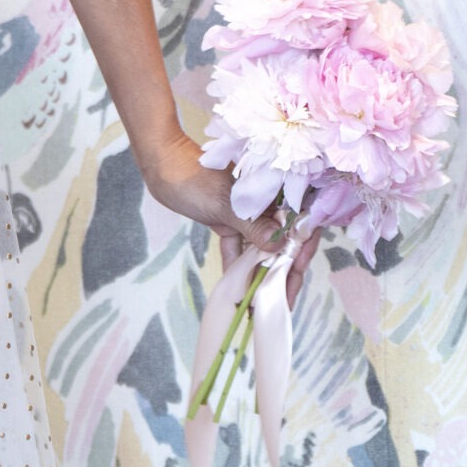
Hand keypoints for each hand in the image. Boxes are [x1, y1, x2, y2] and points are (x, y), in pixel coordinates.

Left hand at [138, 130, 319, 302]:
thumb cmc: (195, 177)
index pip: (300, 222)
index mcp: (274, 191)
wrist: (163, 166)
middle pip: (285, 240)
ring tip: (264, 300)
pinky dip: (238, 267)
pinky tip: (239, 290)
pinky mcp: (230, 223)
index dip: (303, 250)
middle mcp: (267, 204)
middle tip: (284, 300)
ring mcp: (249, 214)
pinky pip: (239, 248)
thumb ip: (253, 226)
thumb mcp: (225, 205)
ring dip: (263, 273)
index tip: (297, 274)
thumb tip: (280, 247)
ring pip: (262, 248)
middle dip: (285, 270)